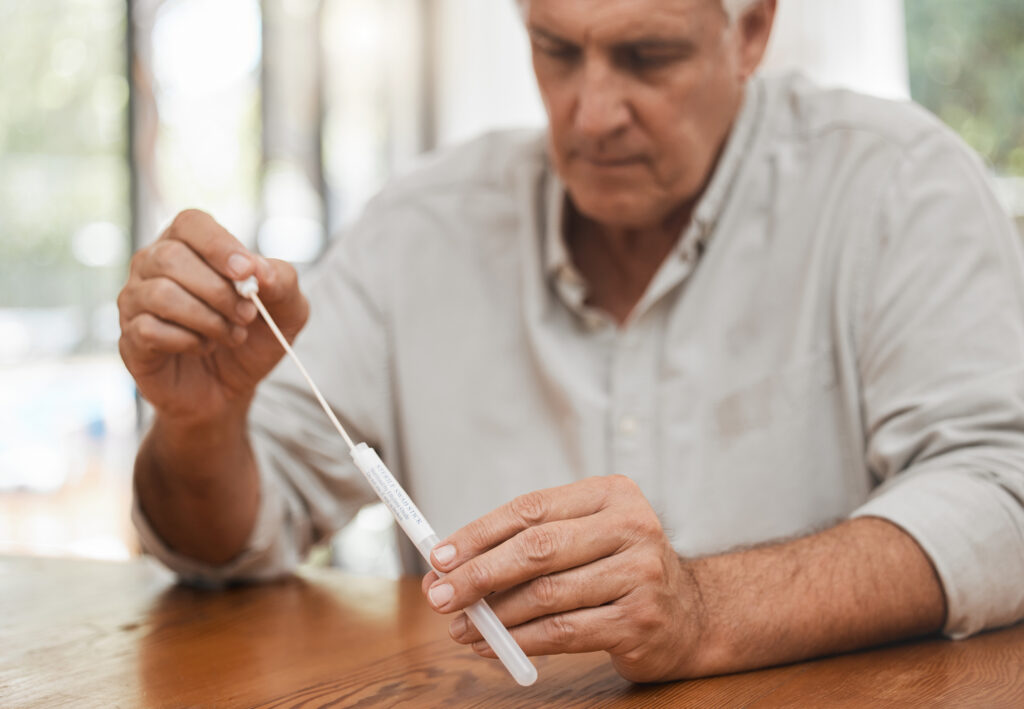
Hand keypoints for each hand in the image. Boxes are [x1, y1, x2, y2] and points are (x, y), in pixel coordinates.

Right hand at [118, 209, 308, 424]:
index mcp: (189, 244)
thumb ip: (282, 280)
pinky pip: (149, 330)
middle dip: (219, 291)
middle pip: (171, 257)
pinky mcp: (130, 338)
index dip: (219, 245)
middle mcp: (153, 265)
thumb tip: (259, 268)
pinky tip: (202, 347)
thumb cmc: (254, 336)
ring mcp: (136, 300)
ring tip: (231, 334)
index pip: (191, 223)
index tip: (246, 273)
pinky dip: (187, 341)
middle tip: (246, 315)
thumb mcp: (287, 309)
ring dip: (207, 319)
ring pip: (161, 294)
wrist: (233, 387)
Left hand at [420, 475, 704, 681]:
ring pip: (547, 595)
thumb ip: (528, 542)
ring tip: (462, 628)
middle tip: (440, 596)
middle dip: (478, 574)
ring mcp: (641, 575)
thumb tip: (451, 565)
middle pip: (538, 549)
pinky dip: (520, 642)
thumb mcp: (585, 537)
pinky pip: (564, 633)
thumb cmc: (618, 569)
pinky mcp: (640, 621)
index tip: (439, 557)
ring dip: (493, 616)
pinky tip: (494, 646)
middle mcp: (632, 527)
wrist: (689, 614)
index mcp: (612, 494)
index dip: (479, 533)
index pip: (532, 509)